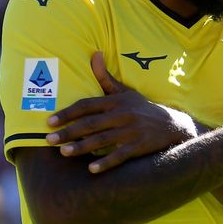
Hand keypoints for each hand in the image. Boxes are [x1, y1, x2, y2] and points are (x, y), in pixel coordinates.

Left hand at [45, 52, 196, 172]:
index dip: (67, 113)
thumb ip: (106, 78)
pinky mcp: (140, 146)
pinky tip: (92, 169)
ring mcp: (132, 131)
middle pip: (91, 123)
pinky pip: (121, 155)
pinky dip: (107, 162)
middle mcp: (123, 114)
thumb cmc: (143, 109)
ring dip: (82, 146)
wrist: (173, 126)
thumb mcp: (126, 92)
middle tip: (49, 140)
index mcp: (116, 101)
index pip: (87, 105)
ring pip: (103, 139)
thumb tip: (94, 54)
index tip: (50, 121)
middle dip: (69, 131)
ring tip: (64, 152)